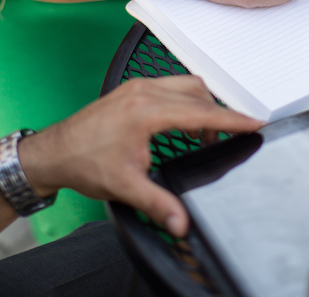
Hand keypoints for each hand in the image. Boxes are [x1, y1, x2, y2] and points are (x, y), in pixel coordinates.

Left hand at [19, 76, 261, 236]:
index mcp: (146, 112)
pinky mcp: (132, 89)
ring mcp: (138, 87)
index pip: (201, 112)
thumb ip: (158, 203)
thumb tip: (181, 222)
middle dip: (220, 113)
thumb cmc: (84, 163)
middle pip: (199, 93)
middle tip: (233, 135)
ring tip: (208, 133)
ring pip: (186, 85)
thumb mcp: (125, 186)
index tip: (254, 123)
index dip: (232, 119)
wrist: (53, 152)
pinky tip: (185, 121)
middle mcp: (144, 92)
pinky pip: (171, 85)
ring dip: (203, 104)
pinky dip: (186, 100)